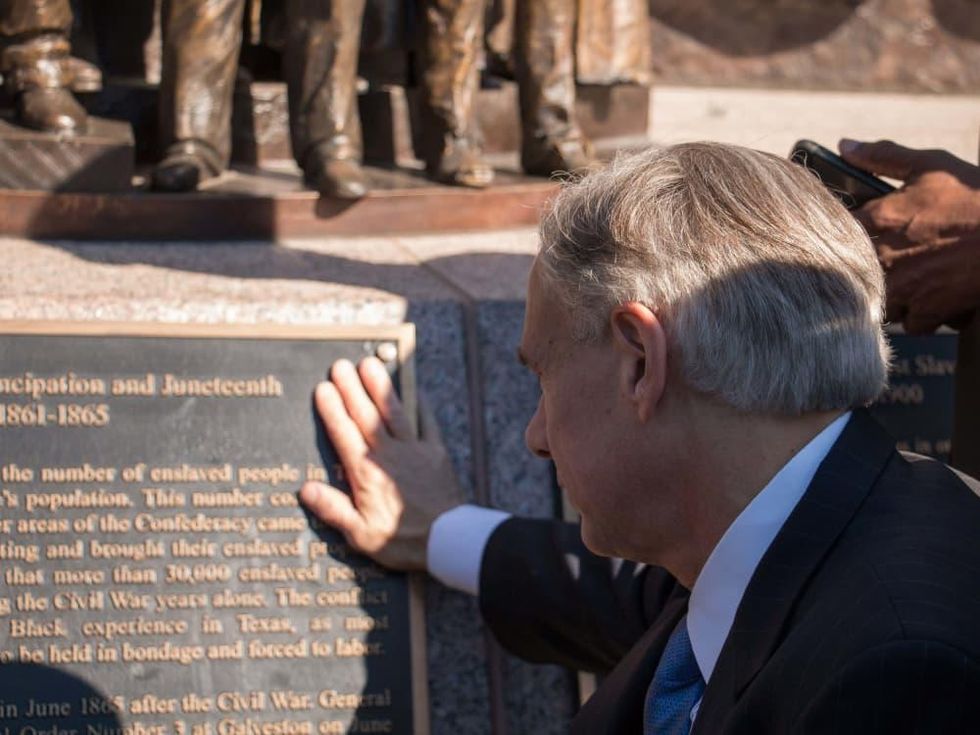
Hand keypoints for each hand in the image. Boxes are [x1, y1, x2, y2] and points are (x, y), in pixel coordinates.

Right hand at [299, 357, 462, 570]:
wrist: (450, 540)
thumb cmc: (403, 541)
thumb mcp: (361, 535)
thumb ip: (333, 509)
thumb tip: (305, 488)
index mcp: (366, 473)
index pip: (344, 434)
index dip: (332, 409)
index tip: (323, 388)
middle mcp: (389, 455)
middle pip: (366, 415)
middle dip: (351, 388)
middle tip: (340, 365)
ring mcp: (415, 451)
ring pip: (394, 412)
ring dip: (381, 387)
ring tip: (370, 364)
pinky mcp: (437, 453)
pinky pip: (428, 423)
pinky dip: (420, 405)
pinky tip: (414, 390)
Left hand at [838, 139, 979, 333]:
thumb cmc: (974, 197)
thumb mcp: (929, 166)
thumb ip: (882, 157)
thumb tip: (844, 146)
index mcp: (875, 222)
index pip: (831, 236)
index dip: (839, 239)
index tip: (852, 238)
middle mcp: (881, 260)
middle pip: (851, 276)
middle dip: (864, 270)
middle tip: (894, 258)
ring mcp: (901, 289)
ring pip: (878, 301)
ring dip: (891, 293)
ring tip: (915, 276)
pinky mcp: (924, 312)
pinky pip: (908, 322)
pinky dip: (918, 313)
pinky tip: (932, 294)